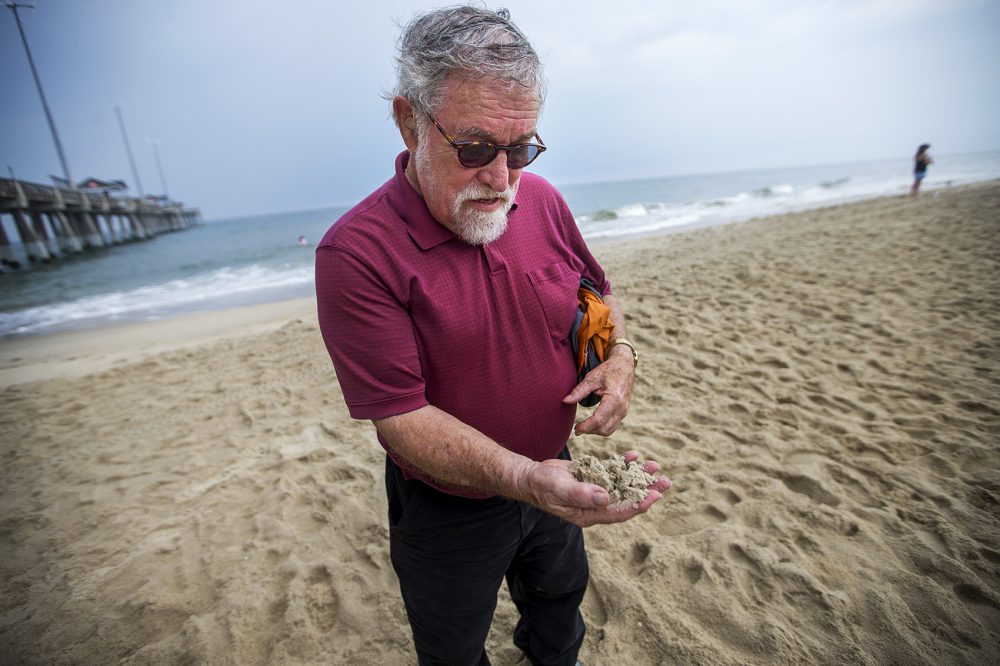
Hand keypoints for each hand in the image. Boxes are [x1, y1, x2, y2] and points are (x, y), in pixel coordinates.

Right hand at [522, 451, 670, 526]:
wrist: (531, 476)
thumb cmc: (543, 486)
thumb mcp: (561, 489)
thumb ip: (582, 494)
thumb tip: (606, 497)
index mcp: (590, 514)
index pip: (619, 512)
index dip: (638, 504)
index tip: (654, 496)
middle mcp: (596, 505)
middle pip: (627, 498)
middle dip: (646, 490)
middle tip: (666, 481)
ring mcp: (595, 491)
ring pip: (622, 484)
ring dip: (638, 476)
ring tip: (655, 466)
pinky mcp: (593, 478)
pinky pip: (613, 472)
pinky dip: (623, 465)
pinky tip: (634, 456)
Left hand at [562, 351, 633, 435]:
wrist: (624, 366)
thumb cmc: (608, 370)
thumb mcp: (592, 378)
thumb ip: (579, 391)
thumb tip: (565, 401)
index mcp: (615, 399)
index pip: (599, 419)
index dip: (586, 426)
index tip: (576, 429)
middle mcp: (622, 408)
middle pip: (604, 429)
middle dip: (590, 431)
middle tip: (577, 429)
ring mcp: (624, 411)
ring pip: (609, 430)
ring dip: (595, 431)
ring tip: (583, 427)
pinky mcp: (623, 412)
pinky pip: (612, 426)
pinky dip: (601, 427)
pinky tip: (592, 423)